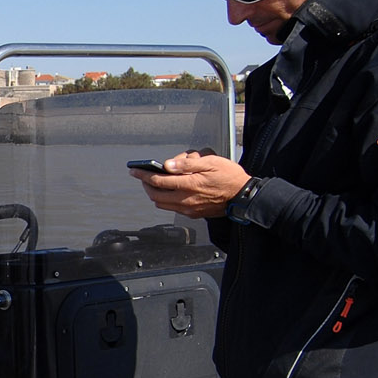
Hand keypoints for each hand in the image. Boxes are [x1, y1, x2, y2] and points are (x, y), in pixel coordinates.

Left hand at [131, 150, 252, 218]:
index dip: (143, 175)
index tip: (134, 171)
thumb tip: (167, 165)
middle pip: (155, 195)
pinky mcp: (193, 214)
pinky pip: (172, 208)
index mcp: (189, 184)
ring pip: (162, 204)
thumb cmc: (229, 176)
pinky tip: (170, 192)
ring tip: (156, 183)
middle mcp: (186, 199)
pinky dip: (166, 200)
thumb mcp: (210, 162)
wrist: (243, 196)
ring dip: (155, 193)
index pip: (158, 181)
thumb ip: (187, 164)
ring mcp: (189, 209)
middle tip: (143, 177)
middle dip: (145, 185)